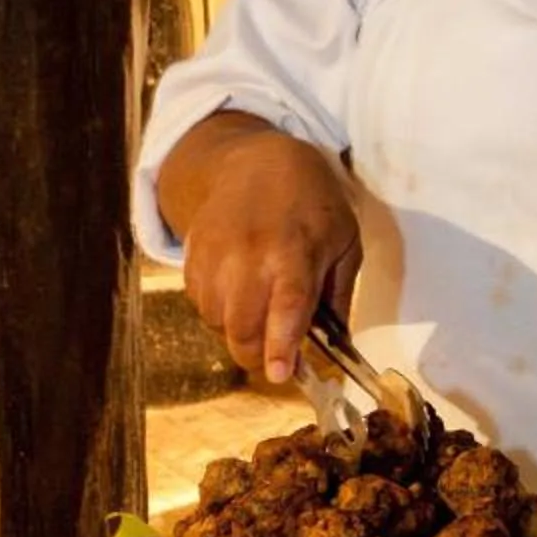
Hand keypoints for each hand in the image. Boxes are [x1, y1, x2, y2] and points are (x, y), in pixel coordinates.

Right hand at [158, 114, 361, 383]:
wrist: (254, 161)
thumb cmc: (310, 201)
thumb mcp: (345, 239)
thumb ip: (339, 295)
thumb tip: (337, 346)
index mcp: (295, 250)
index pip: (287, 305)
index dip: (281, 345)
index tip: (280, 374)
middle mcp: (250, 255)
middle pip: (243, 327)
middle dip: (258, 354)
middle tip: (275, 356)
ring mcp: (214, 256)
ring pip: (217, 322)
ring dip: (238, 332)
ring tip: (260, 308)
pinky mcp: (191, 256)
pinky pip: (199, 305)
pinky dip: (219, 312)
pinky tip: (238, 292)